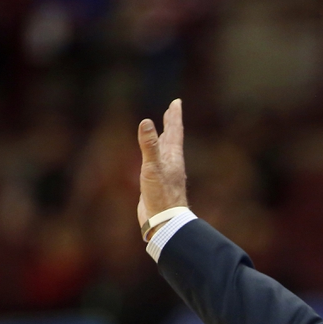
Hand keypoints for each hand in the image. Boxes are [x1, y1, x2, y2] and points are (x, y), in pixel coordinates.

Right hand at [136, 99, 187, 236]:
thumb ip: (149, 145)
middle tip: (172, 110)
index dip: (174, 116)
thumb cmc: (161, 195)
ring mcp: (165, 173)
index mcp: (173, 157)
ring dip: (165, 138)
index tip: (176, 102)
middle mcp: (171, 163)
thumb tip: (146, 122)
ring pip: (166, 151)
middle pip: (172, 138)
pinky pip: (157, 163)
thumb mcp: (152, 167)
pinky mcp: (158, 183)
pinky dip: (156, 155)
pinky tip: (153, 158)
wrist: (164, 221)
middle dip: (171, 123)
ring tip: (164, 130)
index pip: (175, 131)